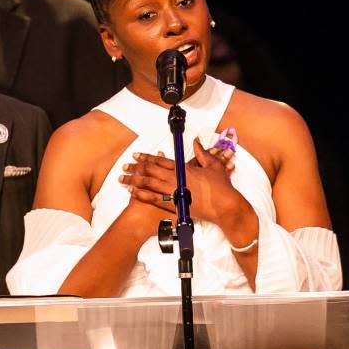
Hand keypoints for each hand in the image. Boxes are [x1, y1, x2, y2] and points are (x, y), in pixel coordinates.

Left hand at [120, 140, 239, 222]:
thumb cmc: (221, 187)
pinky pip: (154, 199)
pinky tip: (134, 193)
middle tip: (125, 166)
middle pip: (151, 171)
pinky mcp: (175, 205)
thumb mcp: (213, 165)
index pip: (161, 160)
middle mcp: (176, 179)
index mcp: (184, 168)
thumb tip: (196, 142)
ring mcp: (174, 192)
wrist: (224, 206)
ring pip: (149, 184)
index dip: (147, 157)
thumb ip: (202, 153)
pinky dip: (143, 195)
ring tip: (124, 179)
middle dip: (136, 168)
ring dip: (135, 180)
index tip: (137, 155)